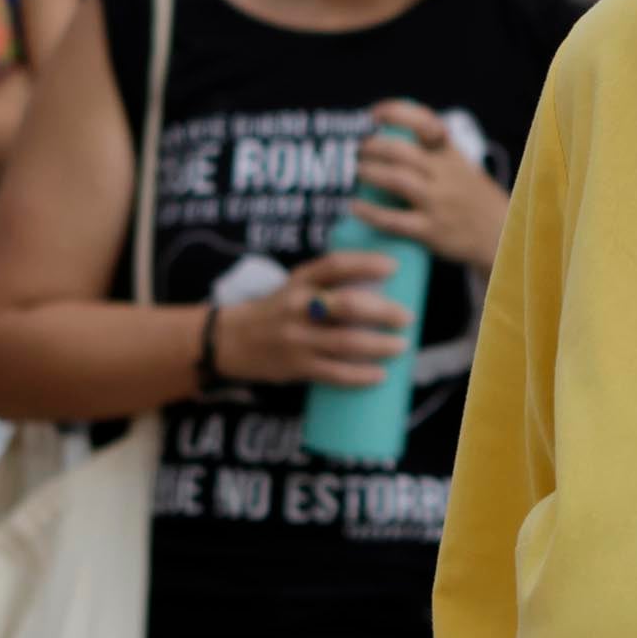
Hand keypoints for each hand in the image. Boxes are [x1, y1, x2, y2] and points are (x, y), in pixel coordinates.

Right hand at [209, 251, 412, 388]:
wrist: (229, 340)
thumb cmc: (274, 310)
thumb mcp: (294, 286)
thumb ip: (327, 285)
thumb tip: (381, 284)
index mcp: (299, 281)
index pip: (335, 265)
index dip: (366, 262)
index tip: (394, 265)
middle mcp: (297, 307)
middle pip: (347, 305)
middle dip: (382, 311)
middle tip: (407, 317)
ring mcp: (296, 338)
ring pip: (345, 342)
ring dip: (379, 346)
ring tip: (401, 346)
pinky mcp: (296, 366)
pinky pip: (334, 373)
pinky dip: (360, 375)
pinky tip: (380, 375)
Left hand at [347, 102, 510, 266]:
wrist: (501, 235)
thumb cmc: (473, 198)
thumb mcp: (462, 166)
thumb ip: (433, 152)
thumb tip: (388, 139)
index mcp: (451, 154)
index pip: (425, 122)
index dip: (396, 113)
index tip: (375, 114)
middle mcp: (444, 174)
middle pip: (401, 151)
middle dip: (372, 147)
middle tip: (357, 150)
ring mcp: (437, 202)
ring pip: (396, 179)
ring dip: (369, 173)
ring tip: (357, 172)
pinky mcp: (430, 230)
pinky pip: (394, 220)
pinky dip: (370, 212)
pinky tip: (355, 206)